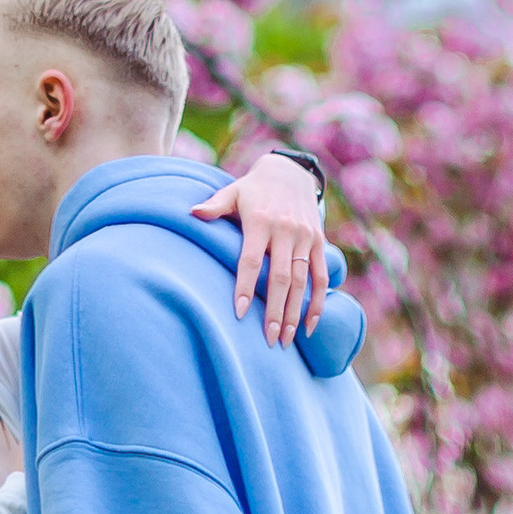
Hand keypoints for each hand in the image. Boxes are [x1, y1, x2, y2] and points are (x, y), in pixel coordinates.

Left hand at [191, 148, 331, 344]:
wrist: (290, 172)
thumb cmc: (254, 189)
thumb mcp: (233, 192)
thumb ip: (214, 205)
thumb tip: (191, 213)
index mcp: (260, 221)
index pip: (252, 260)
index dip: (246, 287)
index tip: (240, 313)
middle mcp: (285, 230)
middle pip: (281, 277)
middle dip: (276, 311)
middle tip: (269, 340)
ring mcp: (304, 237)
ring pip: (302, 281)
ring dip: (296, 313)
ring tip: (287, 341)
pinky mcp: (318, 242)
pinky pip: (321, 276)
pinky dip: (318, 302)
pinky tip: (309, 326)